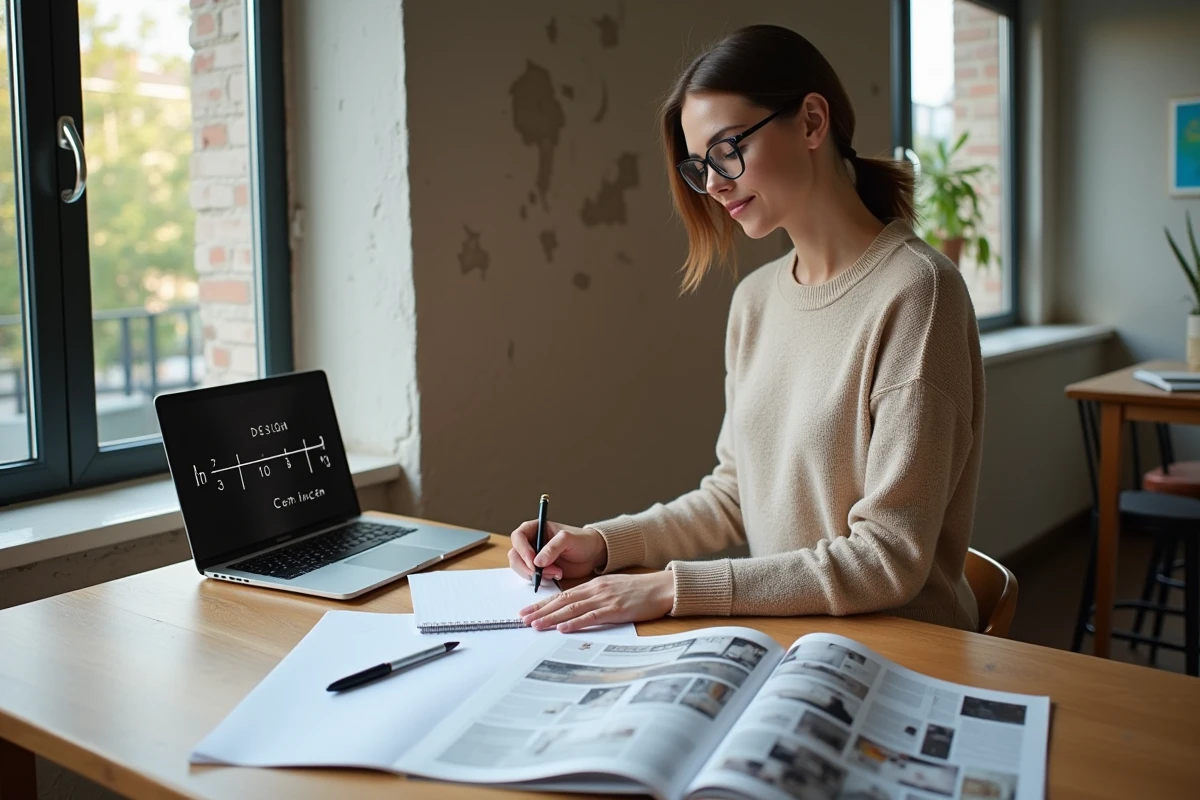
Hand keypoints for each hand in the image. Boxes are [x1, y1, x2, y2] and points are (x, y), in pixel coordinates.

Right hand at [508, 520, 607, 581]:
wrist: (593, 555)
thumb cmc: (582, 541)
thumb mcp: (568, 539)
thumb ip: (552, 548)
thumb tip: (537, 562)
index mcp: (535, 529)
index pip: (518, 537)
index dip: (522, 550)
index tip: (533, 562)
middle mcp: (531, 543)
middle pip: (515, 555)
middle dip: (527, 566)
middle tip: (541, 573)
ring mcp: (534, 558)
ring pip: (521, 568)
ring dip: (535, 575)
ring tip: (556, 572)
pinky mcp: (539, 571)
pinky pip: (531, 577)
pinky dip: (540, 580)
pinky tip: (556, 576)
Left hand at [519, 572, 674, 632]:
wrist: (662, 587)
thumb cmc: (640, 591)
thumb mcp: (613, 589)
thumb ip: (596, 596)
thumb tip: (578, 609)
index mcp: (594, 584)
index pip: (563, 595)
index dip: (543, 603)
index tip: (528, 611)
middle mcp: (595, 589)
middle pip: (562, 601)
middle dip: (540, 610)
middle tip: (522, 619)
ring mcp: (605, 599)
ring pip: (571, 609)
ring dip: (551, 617)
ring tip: (535, 625)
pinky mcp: (615, 609)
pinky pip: (591, 617)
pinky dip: (575, 623)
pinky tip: (562, 628)